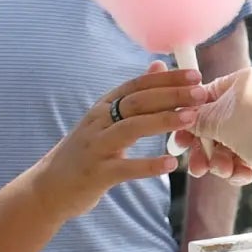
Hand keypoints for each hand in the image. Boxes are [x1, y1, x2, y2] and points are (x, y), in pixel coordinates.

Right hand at [34, 67, 202, 218]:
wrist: (50, 187)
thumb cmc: (86, 152)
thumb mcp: (106, 120)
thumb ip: (133, 96)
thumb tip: (159, 65)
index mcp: (104, 107)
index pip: (137, 85)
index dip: (166, 79)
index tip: (195, 75)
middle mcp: (98, 122)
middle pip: (137, 102)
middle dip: (171, 95)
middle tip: (201, 93)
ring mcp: (96, 147)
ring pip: (131, 128)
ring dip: (162, 121)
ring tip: (191, 118)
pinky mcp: (96, 174)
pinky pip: (125, 168)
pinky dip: (148, 165)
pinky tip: (171, 164)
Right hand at [177, 69, 251, 193]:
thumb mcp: (220, 122)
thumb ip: (198, 119)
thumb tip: (186, 118)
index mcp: (241, 81)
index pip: (205, 97)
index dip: (190, 121)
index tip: (180, 142)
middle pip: (217, 125)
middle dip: (206, 150)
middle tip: (198, 169)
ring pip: (231, 143)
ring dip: (223, 162)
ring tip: (226, 173)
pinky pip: (248, 152)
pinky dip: (242, 165)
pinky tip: (243, 175)